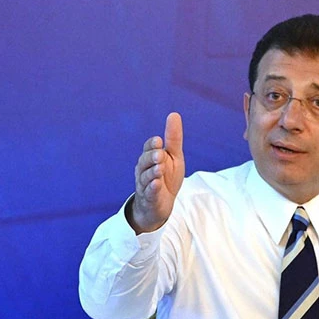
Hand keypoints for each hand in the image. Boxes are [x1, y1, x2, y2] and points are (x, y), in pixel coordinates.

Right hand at [128, 112, 184, 233]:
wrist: (161, 204)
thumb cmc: (167, 177)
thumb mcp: (173, 156)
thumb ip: (173, 138)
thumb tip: (174, 114)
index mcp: (150, 157)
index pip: (148, 147)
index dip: (152, 145)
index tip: (159, 140)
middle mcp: (144, 169)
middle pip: (145, 161)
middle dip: (152, 157)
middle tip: (160, 154)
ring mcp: (145, 184)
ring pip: (146, 176)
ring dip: (152, 172)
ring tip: (159, 169)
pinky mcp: (149, 198)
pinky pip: (149, 192)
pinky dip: (152, 188)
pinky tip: (156, 184)